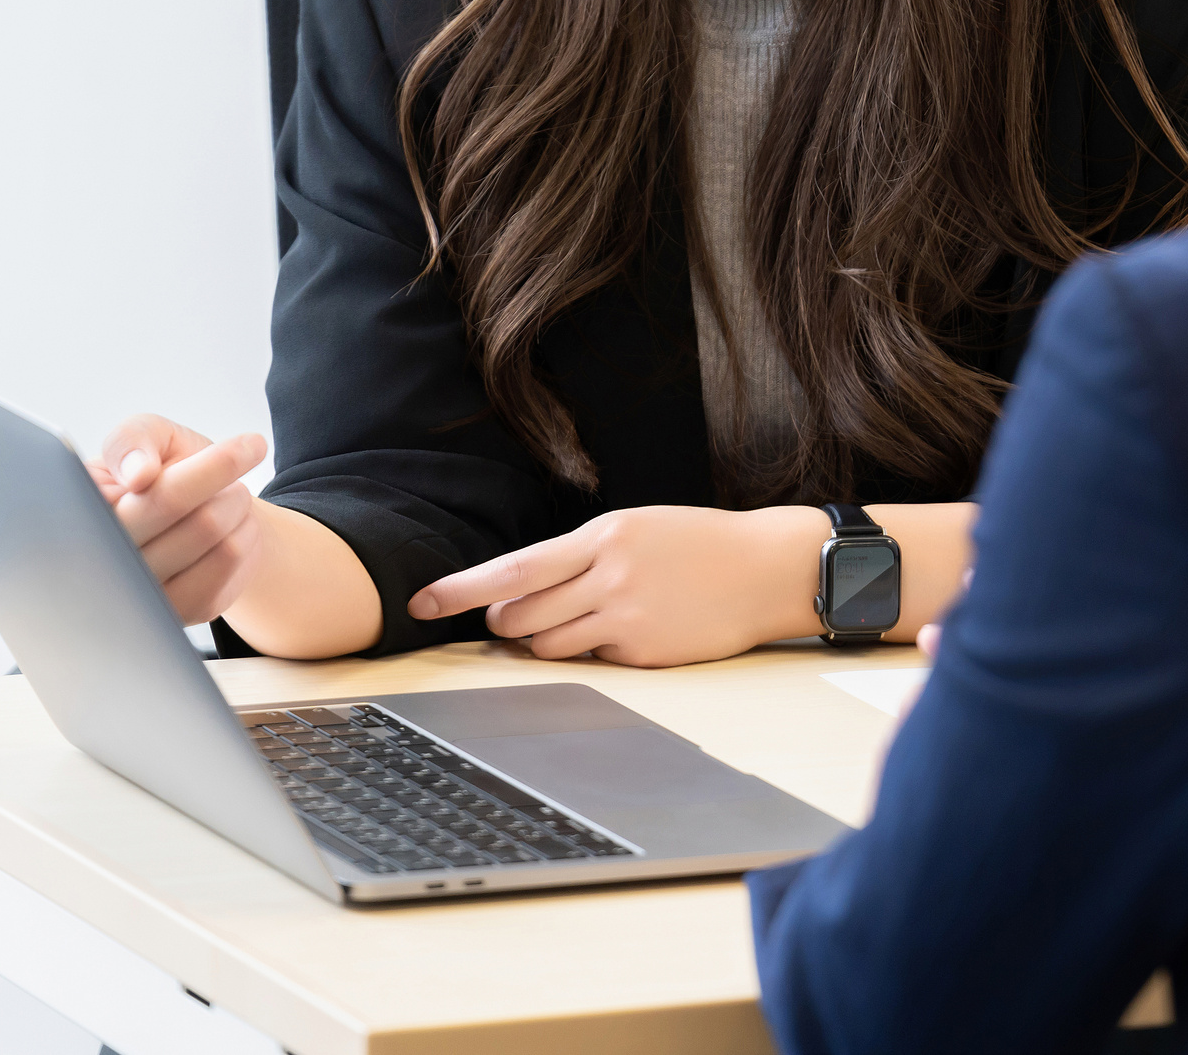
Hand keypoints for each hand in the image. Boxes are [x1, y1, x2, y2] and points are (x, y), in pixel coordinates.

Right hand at [90, 414, 268, 626]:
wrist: (184, 513)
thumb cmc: (155, 470)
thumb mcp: (142, 438)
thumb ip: (132, 440)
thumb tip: (138, 474)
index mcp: (85, 516)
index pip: (165, 496)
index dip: (214, 469)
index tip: (253, 445)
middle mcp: (105, 567)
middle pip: (204, 525)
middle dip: (232, 486)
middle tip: (240, 465)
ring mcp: (141, 599)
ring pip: (223, 548)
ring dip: (240, 510)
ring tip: (227, 500)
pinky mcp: (177, 616)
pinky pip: (232, 571)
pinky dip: (246, 538)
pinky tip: (230, 530)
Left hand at [407, 505, 825, 668]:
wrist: (765, 570)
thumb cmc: (698, 544)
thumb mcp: (636, 528)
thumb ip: (582, 554)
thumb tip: (525, 588)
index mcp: (603, 536)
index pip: (513, 569)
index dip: (460, 590)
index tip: (422, 602)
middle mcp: (610, 577)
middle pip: (519, 616)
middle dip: (504, 622)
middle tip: (513, 618)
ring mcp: (628, 619)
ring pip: (549, 645)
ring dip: (544, 640)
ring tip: (577, 621)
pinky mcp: (645, 654)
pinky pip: (593, 659)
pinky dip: (596, 649)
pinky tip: (631, 629)